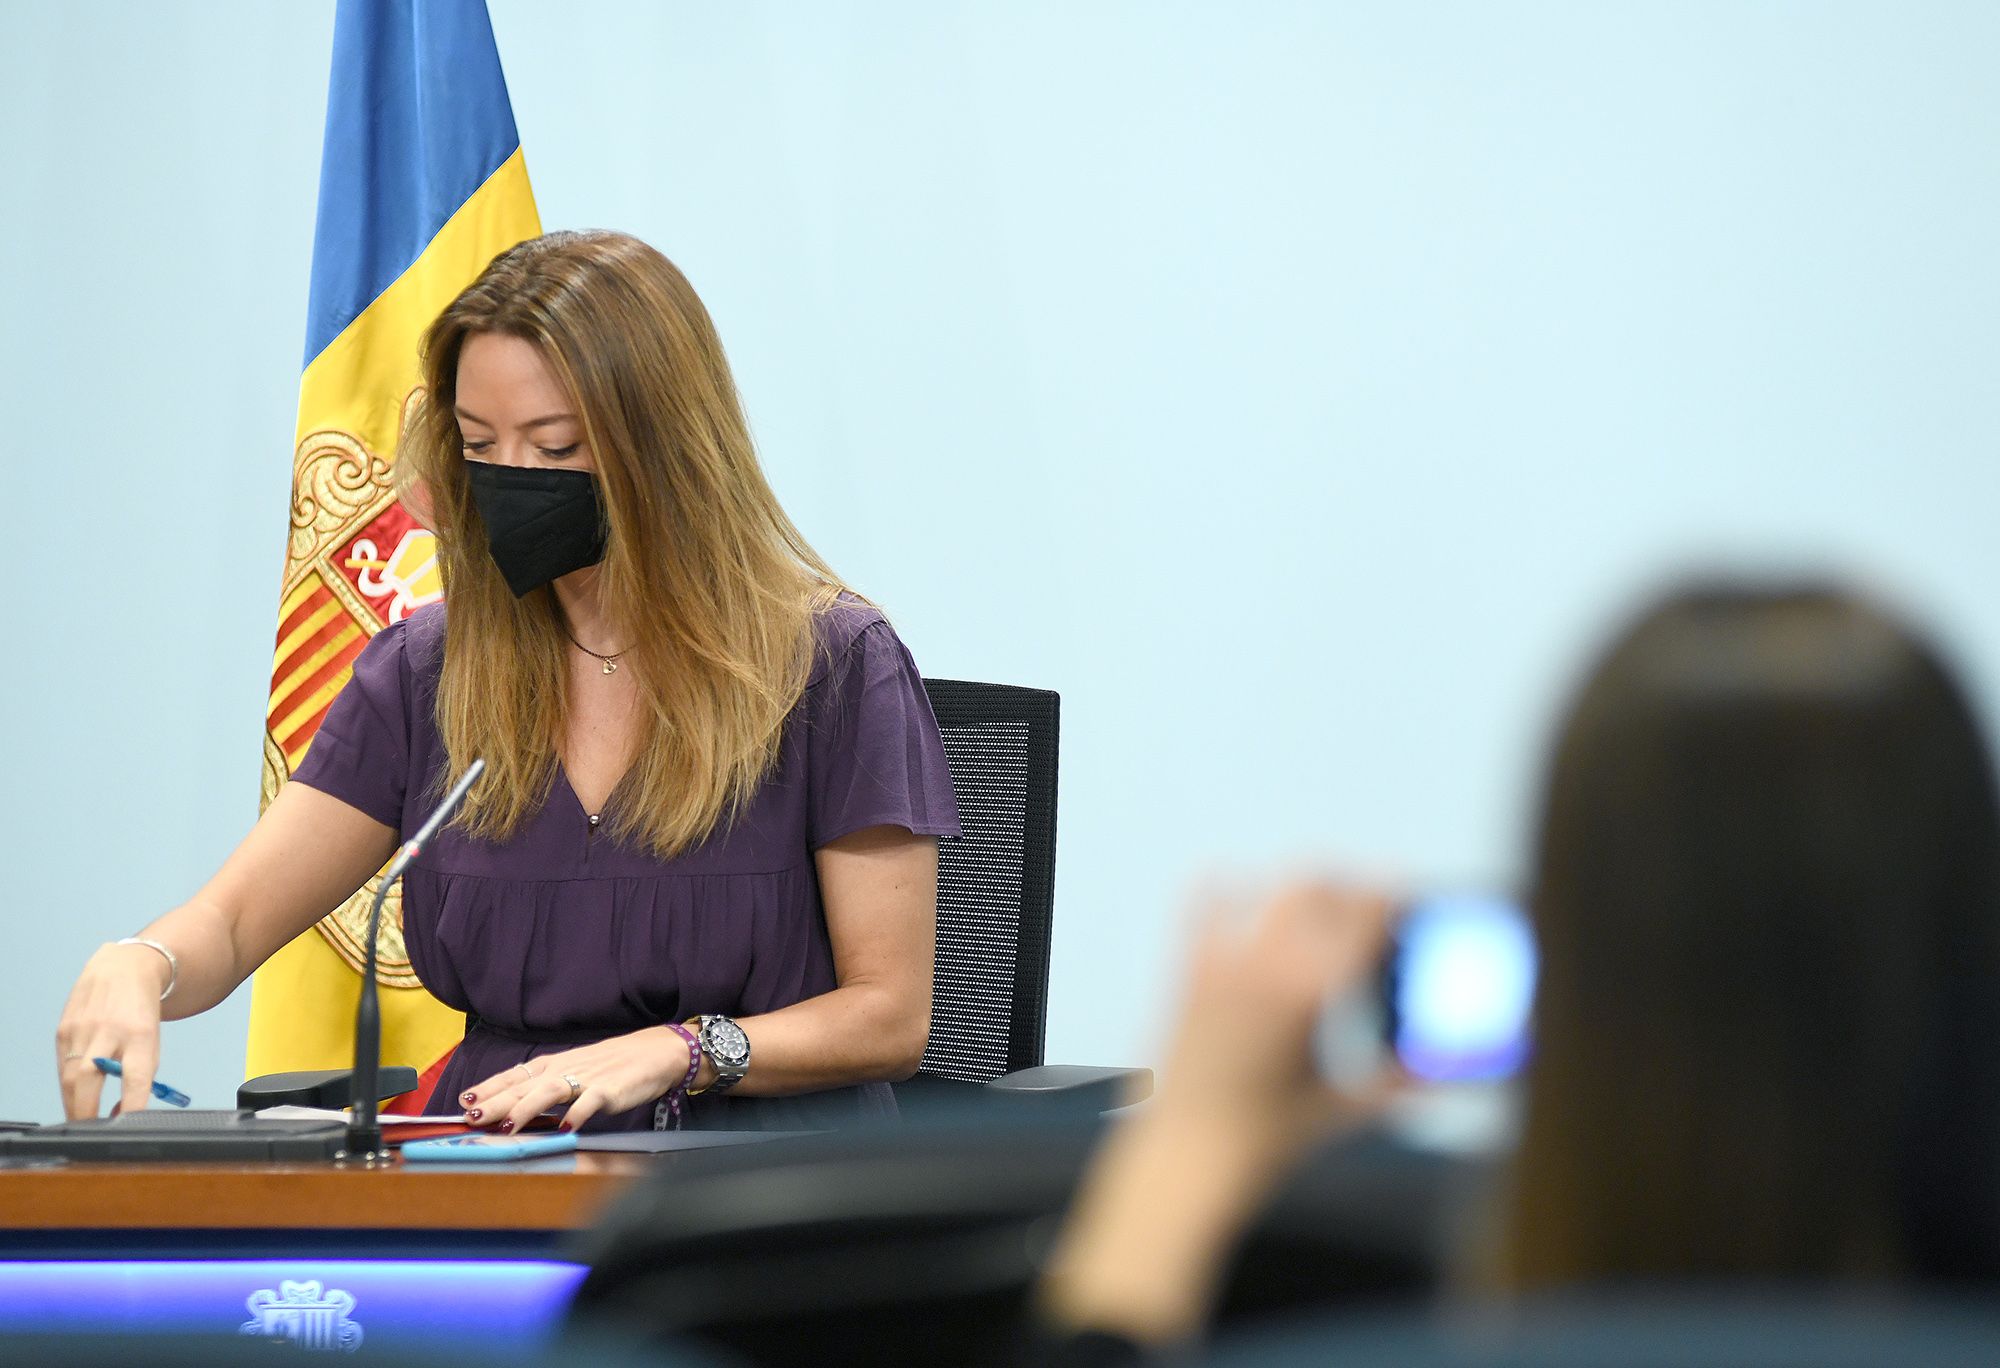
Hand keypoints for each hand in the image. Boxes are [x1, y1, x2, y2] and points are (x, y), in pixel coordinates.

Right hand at [56, 942, 172, 1118]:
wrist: (123, 968)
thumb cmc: (141, 1011)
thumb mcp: (152, 1040)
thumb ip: (141, 1075)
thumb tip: (120, 1112)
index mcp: (140, 1033)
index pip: (136, 1076)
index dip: (131, 1103)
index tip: (127, 1124)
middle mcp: (109, 1028)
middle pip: (89, 1078)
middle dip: (86, 1112)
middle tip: (91, 1131)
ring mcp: (82, 1027)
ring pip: (69, 1077)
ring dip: (73, 1105)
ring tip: (82, 1120)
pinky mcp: (63, 1028)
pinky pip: (61, 1066)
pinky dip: (67, 1086)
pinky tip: (75, 1095)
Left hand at [458, 1026, 692, 1132]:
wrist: (658, 1052)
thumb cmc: (614, 1066)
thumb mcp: (575, 1071)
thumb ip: (547, 1089)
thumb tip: (515, 1110)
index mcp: (554, 1064)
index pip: (514, 1075)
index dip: (489, 1089)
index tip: (465, 1102)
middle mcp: (565, 1069)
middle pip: (523, 1085)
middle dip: (495, 1101)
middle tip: (471, 1117)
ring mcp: (587, 1078)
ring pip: (549, 1092)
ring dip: (525, 1108)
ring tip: (506, 1126)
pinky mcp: (610, 1089)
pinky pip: (590, 1102)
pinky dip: (577, 1114)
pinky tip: (564, 1129)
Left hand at [1153, 879, 1396, 1158]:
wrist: (1185, 1153)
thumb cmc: (1263, 1140)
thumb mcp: (1337, 1108)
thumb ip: (1394, 1086)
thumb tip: (1438, 1078)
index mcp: (1308, 998)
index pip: (1361, 920)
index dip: (1391, 900)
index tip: (1407, 900)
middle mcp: (1263, 970)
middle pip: (1317, 888)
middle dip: (1351, 889)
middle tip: (1373, 907)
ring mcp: (1222, 966)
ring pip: (1270, 892)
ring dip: (1305, 891)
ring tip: (1326, 908)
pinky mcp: (1189, 972)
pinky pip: (1206, 905)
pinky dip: (1231, 891)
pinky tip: (1252, 899)